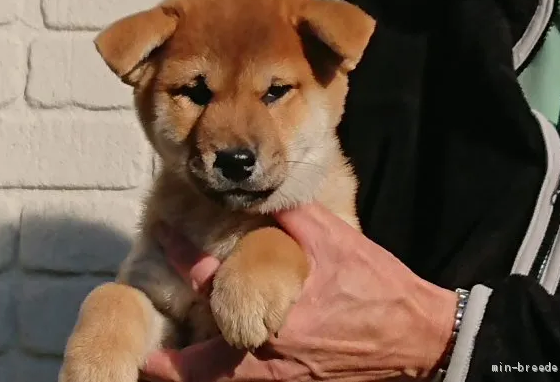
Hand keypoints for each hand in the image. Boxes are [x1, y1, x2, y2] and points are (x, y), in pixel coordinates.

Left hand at [141, 203, 457, 381]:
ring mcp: (282, 377)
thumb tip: (261, 195)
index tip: (162, 235)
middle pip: (202, 362)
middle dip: (169, 361)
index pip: (211, 278)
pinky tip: (214, 376)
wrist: (415, 338)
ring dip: (190, 378)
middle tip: (144, 356)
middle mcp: (271, 349)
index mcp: (276, 306)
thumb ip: (293, 218)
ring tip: (162, 374)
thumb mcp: (336, 240)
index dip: (181, 254)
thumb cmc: (377, 287)